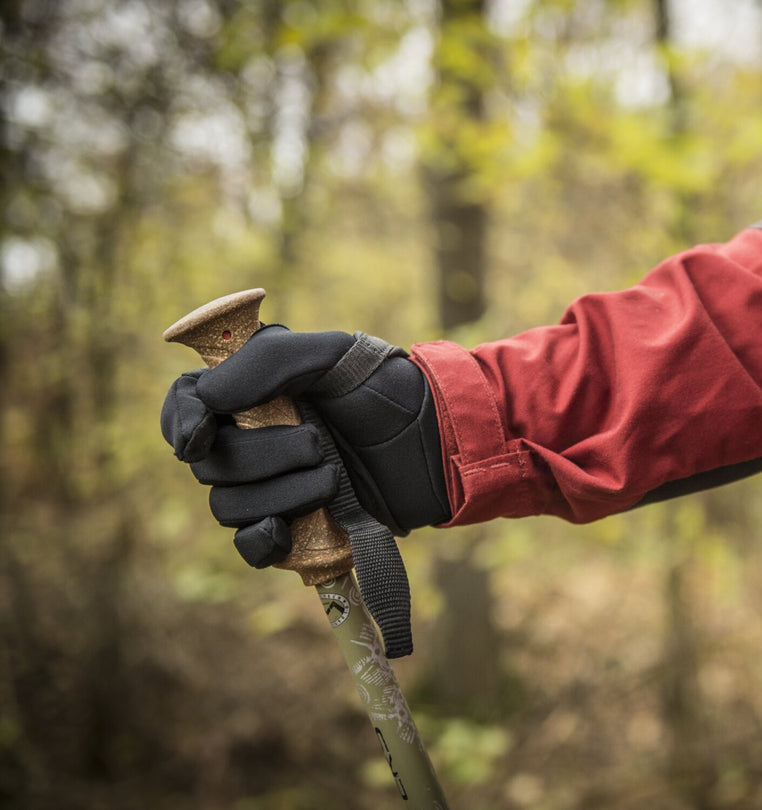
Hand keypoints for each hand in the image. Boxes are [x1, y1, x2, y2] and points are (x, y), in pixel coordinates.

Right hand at [161, 326, 449, 566]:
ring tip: (333, 476)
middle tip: (319, 444)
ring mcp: (270, 487)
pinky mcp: (295, 529)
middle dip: (262, 456)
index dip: (181, 420)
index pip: (184, 405)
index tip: (200, 431)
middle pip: (209, 463)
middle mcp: (249, 439)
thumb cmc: (386, 389)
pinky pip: (251, 548)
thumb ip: (268, 361)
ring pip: (230, 506)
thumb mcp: (332, 354)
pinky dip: (262, 542)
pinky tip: (285, 529)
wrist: (438, 443)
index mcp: (249, 392)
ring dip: (282, 493)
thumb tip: (208, 399)